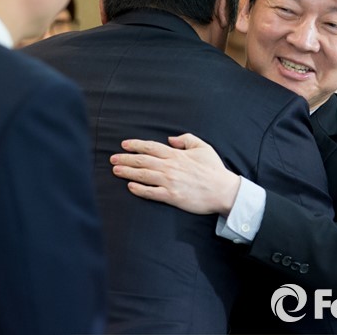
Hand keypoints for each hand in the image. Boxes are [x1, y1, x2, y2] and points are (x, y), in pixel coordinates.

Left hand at [110, 133, 240, 215]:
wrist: (223, 190)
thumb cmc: (214, 169)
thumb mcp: (203, 147)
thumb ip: (186, 140)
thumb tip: (170, 139)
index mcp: (176, 155)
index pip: (151, 147)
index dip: (136, 145)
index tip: (124, 145)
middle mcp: (170, 167)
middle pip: (142, 160)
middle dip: (125, 158)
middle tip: (113, 158)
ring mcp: (169, 182)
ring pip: (143, 175)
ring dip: (127, 172)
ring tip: (115, 170)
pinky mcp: (172, 196)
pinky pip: (151, 192)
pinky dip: (139, 189)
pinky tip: (130, 186)